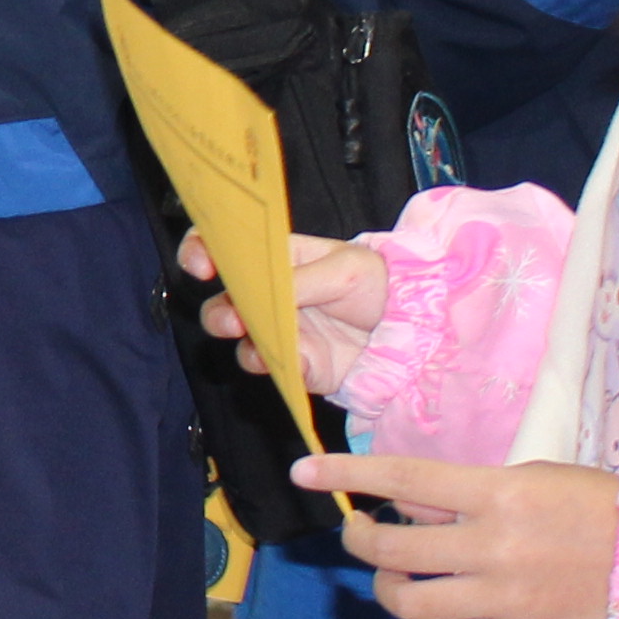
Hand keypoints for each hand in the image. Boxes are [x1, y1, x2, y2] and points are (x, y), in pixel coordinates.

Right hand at [176, 228, 390, 391]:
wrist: (418, 328)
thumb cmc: (382, 283)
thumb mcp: (346, 268)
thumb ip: (303, 281)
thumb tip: (265, 296)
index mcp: (280, 260)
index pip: (229, 250)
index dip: (203, 252)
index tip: (200, 264)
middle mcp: (274, 297)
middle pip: (225, 300)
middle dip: (219, 308)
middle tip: (233, 317)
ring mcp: (285, 333)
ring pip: (241, 339)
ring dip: (240, 340)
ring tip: (255, 340)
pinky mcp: (300, 365)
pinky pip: (274, 368)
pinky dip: (273, 365)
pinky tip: (285, 360)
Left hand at [300, 449, 618, 618]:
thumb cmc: (594, 508)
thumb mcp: (529, 478)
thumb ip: (463, 492)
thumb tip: (404, 502)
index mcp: (498, 494)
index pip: (404, 479)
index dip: (348, 473)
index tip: (306, 470)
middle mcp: (494, 546)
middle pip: (393, 547)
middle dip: (359, 539)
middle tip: (360, 532)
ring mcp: (504, 598)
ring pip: (408, 600)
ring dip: (389, 585)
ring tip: (399, 573)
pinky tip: (435, 608)